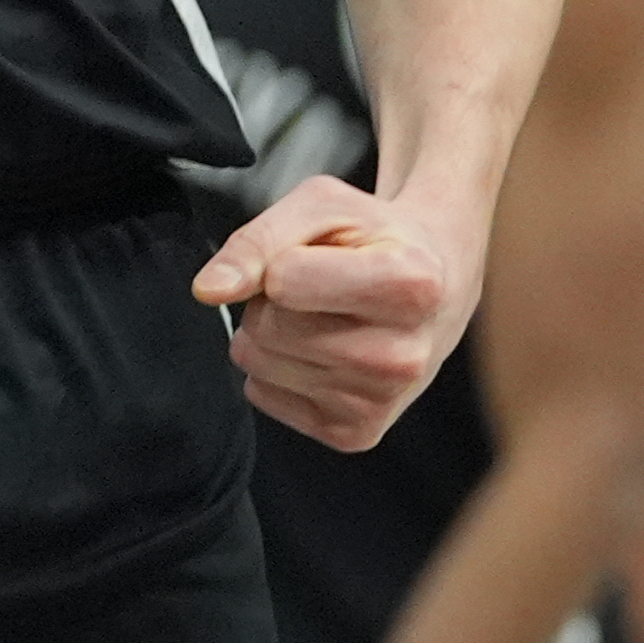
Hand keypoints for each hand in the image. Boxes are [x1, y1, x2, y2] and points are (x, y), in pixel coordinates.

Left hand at [195, 176, 467, 448]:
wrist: (435, 289)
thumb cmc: (374, 238)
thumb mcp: (323, 207)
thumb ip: (258, 239)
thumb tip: (209, 291)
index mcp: (410, 285)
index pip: (282, 279)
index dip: (284, 259)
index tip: (325, 255)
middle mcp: (403, 356)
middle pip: (268, 327)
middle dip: (273, 299)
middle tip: (320, 286)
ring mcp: (380, 402)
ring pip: (257, 362)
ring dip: (273, 332)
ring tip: (324, 316)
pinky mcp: (355, 434)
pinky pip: (261, 393)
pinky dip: (278, 368)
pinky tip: (325, 350)